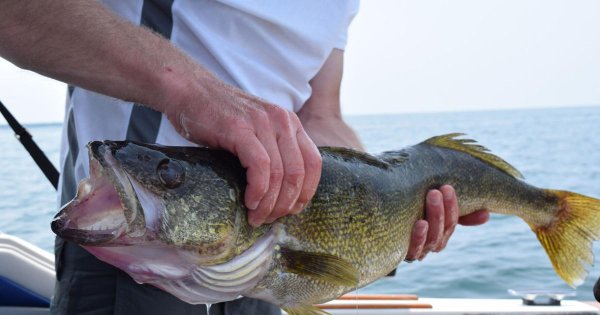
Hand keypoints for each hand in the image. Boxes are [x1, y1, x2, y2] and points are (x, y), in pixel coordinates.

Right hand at [165, 74, 321, 226]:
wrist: (190, 91)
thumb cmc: (219, 119)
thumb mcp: (256, 132)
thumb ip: (272, 153)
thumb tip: (281, 195)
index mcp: (290, 123)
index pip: (313, 163)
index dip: (306, 192)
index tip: (292, 210)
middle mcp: (282, 121)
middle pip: (298, 173)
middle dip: (286, 204)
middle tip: (269, 219)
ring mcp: (262, 123)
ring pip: (281, 173)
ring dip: (270, 203)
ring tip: (256, 217)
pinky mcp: (241, 129)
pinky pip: (260, 167)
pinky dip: (258, 190)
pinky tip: (250, 202)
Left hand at [404, 185, 488, 260]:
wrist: (374, 220)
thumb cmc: (409, 212)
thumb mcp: (431, 211)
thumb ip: (459, 213)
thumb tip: (487, 213)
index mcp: (439, 234)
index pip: (452, 223)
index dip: (454, 207)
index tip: (449, 187)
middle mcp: (428, 245)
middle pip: (442, 231)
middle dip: (443, 209)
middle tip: (439, 189)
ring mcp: (414, 250)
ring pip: (430, 239)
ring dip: (433, 217)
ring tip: (431, 197)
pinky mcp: (398, 252)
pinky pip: (411, 248)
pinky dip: (417, 236)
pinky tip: (419, 223)